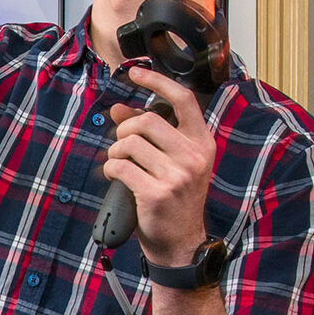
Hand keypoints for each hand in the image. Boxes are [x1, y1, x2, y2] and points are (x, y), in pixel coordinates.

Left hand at [104, 67, 217, 265]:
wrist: (180, 242)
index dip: (157, 81)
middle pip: (147, 120)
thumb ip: (149, 135)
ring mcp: (177, 175)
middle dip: (125, 130)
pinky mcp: (157, 193)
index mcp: (203, 143)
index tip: (135, 72)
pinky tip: (115, 177)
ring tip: (119, 163)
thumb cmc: (175, 199)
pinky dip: (110, 169)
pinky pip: (120, 167)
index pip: (183, 99)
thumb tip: (118, 109)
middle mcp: (194, 156)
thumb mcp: (172, 162)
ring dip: (115, 151)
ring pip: (130, 143)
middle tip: (122, 145)